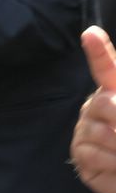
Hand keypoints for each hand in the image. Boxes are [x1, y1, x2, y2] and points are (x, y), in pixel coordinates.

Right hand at [70, 26, 115, 192]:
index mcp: (114, 93)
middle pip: (105, 104)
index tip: (91, 34)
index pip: (105, 68)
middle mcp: (95, 107)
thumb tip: (114, 102)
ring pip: (103, 135)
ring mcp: (84, 130)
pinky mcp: (79, 154)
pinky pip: (96, 158)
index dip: (98, 51)